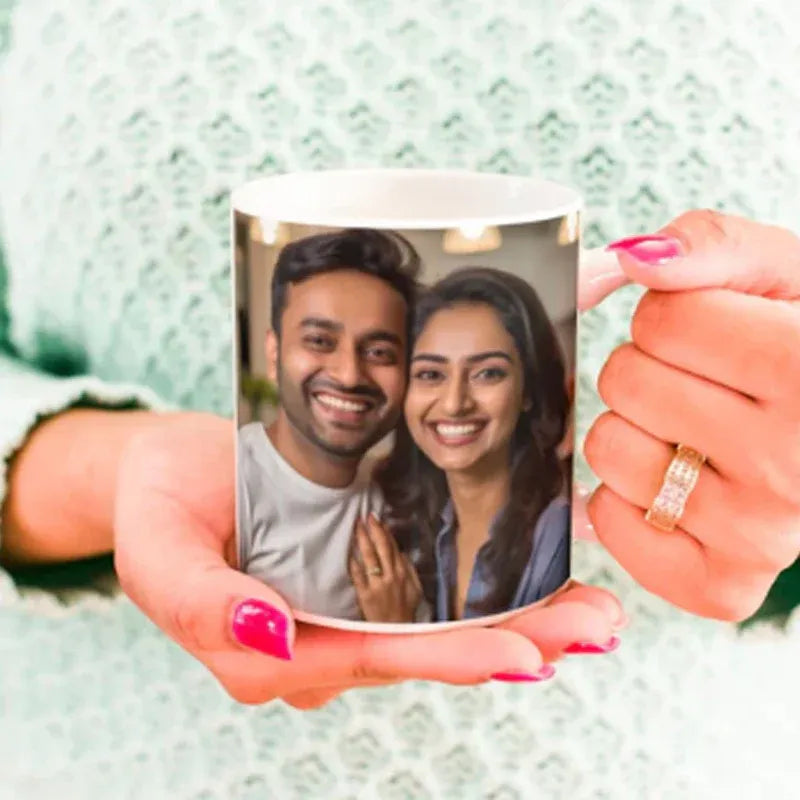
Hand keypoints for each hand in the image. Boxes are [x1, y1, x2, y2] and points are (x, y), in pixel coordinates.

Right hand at [113, 413, 624, 709]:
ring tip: (592, 607)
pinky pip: (424, 588)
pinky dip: (482, 582)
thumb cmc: (157, 505)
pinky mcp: (352, 577)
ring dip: (516, 616)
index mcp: (273, 652)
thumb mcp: (155, 549)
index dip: (449, 658)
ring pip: (436, 623)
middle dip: (513, 640)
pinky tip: (537, 569)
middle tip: (595, 627)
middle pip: (424, 649)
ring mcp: (337, 613)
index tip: (525, 652)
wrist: (164, 473)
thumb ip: (199, 601)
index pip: (374, 659)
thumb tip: (272, 632)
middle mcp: (317, 643)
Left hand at [348, 514, 422, 622]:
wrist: (396, 631)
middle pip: (382, 548)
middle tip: (367, 516)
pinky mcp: (364, 595)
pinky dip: (353, 563)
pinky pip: (358, 575)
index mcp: (403, 573)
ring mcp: (377, 585)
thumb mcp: (415, 589)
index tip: (378, 519)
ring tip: (357, 527)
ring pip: (369, 557)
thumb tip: (402, 552)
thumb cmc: (405, 610)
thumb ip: (410, 569)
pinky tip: (349, 551)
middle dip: (374, 530)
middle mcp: (391, 576)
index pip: (393, 547)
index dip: (385, 532)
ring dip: (362, 540)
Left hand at [579, 210, 799, 620]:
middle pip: (625, 381)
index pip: (662, 320)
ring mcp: (758, 535)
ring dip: (635, 429)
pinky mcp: (722, 586)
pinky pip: (610, 522)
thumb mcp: (789, 276)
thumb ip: (715, 247)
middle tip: (706, 386)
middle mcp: (791, 465)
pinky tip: (680, 482)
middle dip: (650, 368)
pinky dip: (625, 497)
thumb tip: (635, 260)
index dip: (676, 315)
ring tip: (695, 434)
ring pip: (607, 447)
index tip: (717, 334)